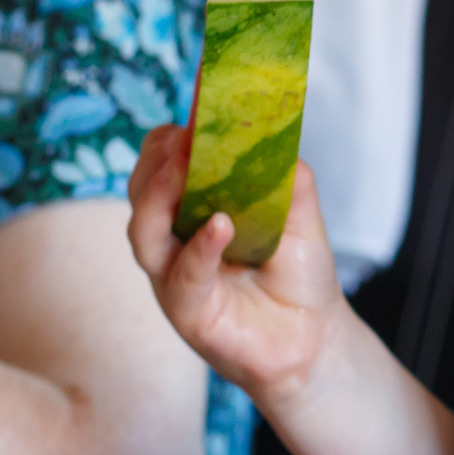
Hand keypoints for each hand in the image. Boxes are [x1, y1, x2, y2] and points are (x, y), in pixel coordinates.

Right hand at [123, 127, 345, 416]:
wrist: (315, 336)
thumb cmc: (297, 272)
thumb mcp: (298, 212)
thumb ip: (286, 174)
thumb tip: (274, 132)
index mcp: (189, 207)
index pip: (158, 164)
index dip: (169, 140)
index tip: (191, 117)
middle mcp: (171, 240)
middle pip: (138, 192)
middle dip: (155, 162)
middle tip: (182, 141)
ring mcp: (173, 277)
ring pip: (143, 233)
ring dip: (161, 196)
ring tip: (185, 170)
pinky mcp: (187, 313)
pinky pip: (181, 277)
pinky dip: (198, 249)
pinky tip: (220, 226)